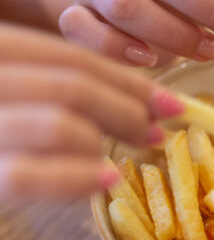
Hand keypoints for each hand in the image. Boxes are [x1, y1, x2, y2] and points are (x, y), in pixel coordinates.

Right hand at [0, 23, 182, 199]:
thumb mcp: (16, 88)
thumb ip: (56, 86)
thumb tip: (138, 104)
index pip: (72, 58)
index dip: (130, 82)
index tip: (172, 103)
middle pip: (73, 86)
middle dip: (129, 110)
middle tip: (158, 132)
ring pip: (59, 123)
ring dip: (108, 140)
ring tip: (128, 156)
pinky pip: (27, 176)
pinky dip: (75, 178)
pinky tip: (105, 180)